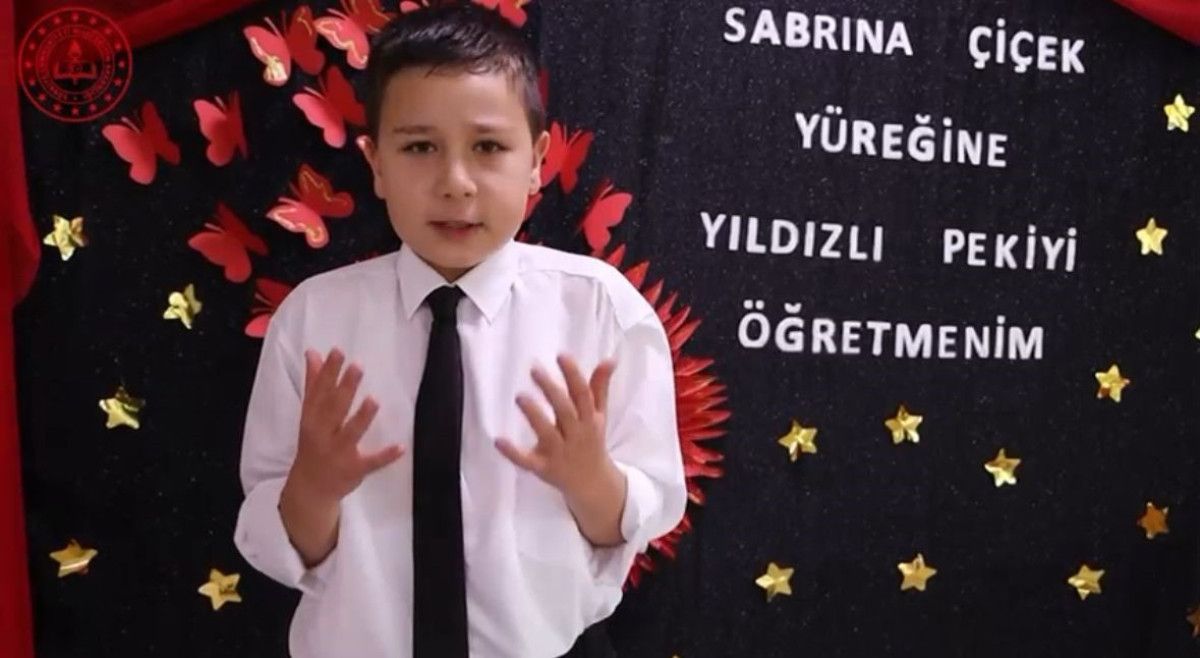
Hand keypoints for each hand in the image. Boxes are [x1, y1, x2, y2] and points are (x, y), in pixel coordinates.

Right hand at [288, 348, 403, 503]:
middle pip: (334, 408)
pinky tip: (400, 447)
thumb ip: (313, 384)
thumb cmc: (313, 443)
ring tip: (374, 400)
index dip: (328, 371)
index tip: (338, 351)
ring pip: (351, 433)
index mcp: (312, 418)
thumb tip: (312, 352)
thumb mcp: (309, 415)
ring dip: (362, 417)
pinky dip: (385, 456)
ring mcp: (339, 453)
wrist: (310, 487)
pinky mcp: (354, 469)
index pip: (320, 391)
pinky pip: (371, 462)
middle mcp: (323, 434)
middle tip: (358, 366)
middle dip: (345, 388)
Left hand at [495, 354, 616, 495]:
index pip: (583, 395)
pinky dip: (513, 453)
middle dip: (551, 390)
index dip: (573, 375)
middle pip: (565, 411)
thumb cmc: (591, 441)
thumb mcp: (598, 415)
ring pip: (547, 433)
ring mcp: (559, 453)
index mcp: (589, 420)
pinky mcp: (544, 468)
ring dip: (534, 415)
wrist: (592, 483)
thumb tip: (610, 359)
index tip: (561, 356)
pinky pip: (528, 461)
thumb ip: (599, 387)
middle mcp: (576, 435)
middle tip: (534, 369)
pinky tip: (498, 440)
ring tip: (520, 397)